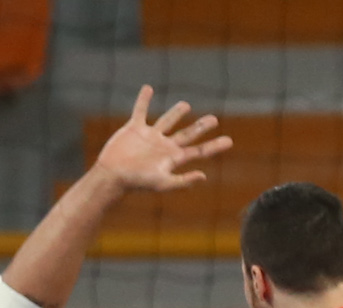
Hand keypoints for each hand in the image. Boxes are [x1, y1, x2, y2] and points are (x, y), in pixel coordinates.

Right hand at [94, 86, 232, 194]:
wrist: (113, 176)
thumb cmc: (137, 183)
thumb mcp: (163, 183)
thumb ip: (183, 181)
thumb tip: (204, 176)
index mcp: (173, 158)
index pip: (199, 151)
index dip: (214, 146)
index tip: (229, 141)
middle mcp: (164, 146)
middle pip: (187, 134)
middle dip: (200, 127)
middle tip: (214, 119)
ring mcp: (150, 136)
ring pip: (166, 121)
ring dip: (176, 113)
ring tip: (186, 105)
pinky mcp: (134, 128)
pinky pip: (140, 110)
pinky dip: (143, 99)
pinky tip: (148, 88)